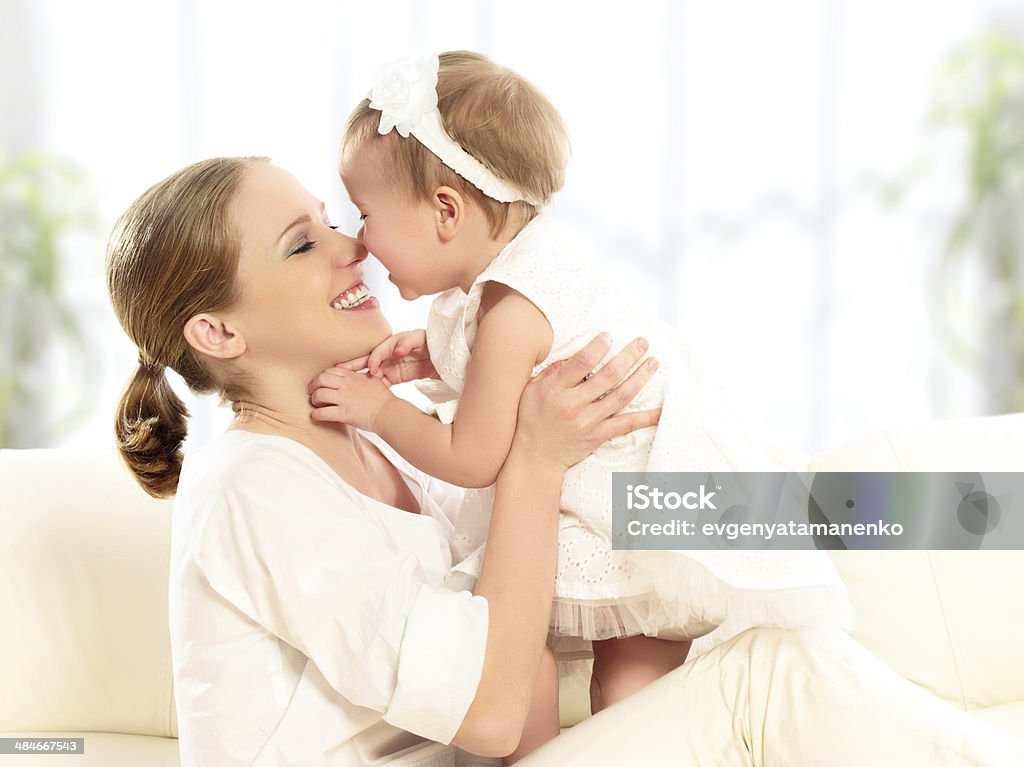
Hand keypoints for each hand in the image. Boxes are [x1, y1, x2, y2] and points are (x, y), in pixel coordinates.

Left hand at [307, 366, 395, 430]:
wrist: (390, 413)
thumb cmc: (383, 399)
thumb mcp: (373, 380)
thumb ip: (361, 377)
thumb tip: (355, 377)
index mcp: (353, 376)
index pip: (330, 371)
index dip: (322, 377)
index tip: (321, 383)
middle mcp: (347, 385)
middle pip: (321, 379)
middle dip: (313, 386)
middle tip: (312, 393)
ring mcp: (345, 399)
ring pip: (319, 395)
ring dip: (314, 400)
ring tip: (317, 405)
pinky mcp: (344, 414)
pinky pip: (322, 413)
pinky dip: (316, 415)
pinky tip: (317, 416)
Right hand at [335, 329, 437, 384]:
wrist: (442, 356)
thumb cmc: (430, 342)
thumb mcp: (421, 338)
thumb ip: (409, 342)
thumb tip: (399, 349)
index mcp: (392, 343)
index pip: (379, 351)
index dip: (374, 359)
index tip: (372, 369)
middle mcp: (388, 355)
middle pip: (368, 361)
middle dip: (354, 367)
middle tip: (339, 373)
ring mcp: (390, 366)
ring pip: (371, 373)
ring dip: (361, 380)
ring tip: (347, 388)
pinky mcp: (395, 377)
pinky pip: (381, 383)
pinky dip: (373, 388)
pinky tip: (365, 395)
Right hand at [509, 334, 659, 473]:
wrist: (534, 457)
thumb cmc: (531, 419)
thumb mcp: (532, 390)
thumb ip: (553, 372)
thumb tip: (575, 355)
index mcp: (555, 389)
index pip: (581, 363)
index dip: (598, 347)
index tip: (609, 336)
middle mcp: (573, 405)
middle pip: (608, 376)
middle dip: (629, 356)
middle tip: (643, 342)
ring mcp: (588, 422)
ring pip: (621, 396)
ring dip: (641, 377)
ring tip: (654, 362)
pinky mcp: (598, 436)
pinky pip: (626, 424)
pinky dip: (646, 417)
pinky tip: (661, 409)